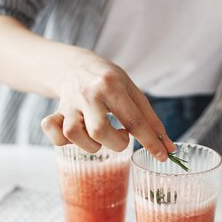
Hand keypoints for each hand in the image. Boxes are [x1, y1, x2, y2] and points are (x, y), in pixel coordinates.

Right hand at [41, 47, 175, 159]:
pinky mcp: (56, 112)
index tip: (162, 156)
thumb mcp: (132, 91)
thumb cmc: (109, 81)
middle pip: (99, 131)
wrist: (74, 65)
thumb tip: (168, 149)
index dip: (150, 142)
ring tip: (99, 136)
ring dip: (90, 145)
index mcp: (112, 86)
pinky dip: (62, 141)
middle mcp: (89, 94)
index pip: (134, 120)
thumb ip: (150, 120)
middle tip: (120, 136)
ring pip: (73, 134)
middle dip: (115, 143)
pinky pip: (53, 133)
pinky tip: (76, 137)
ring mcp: (70, 104)